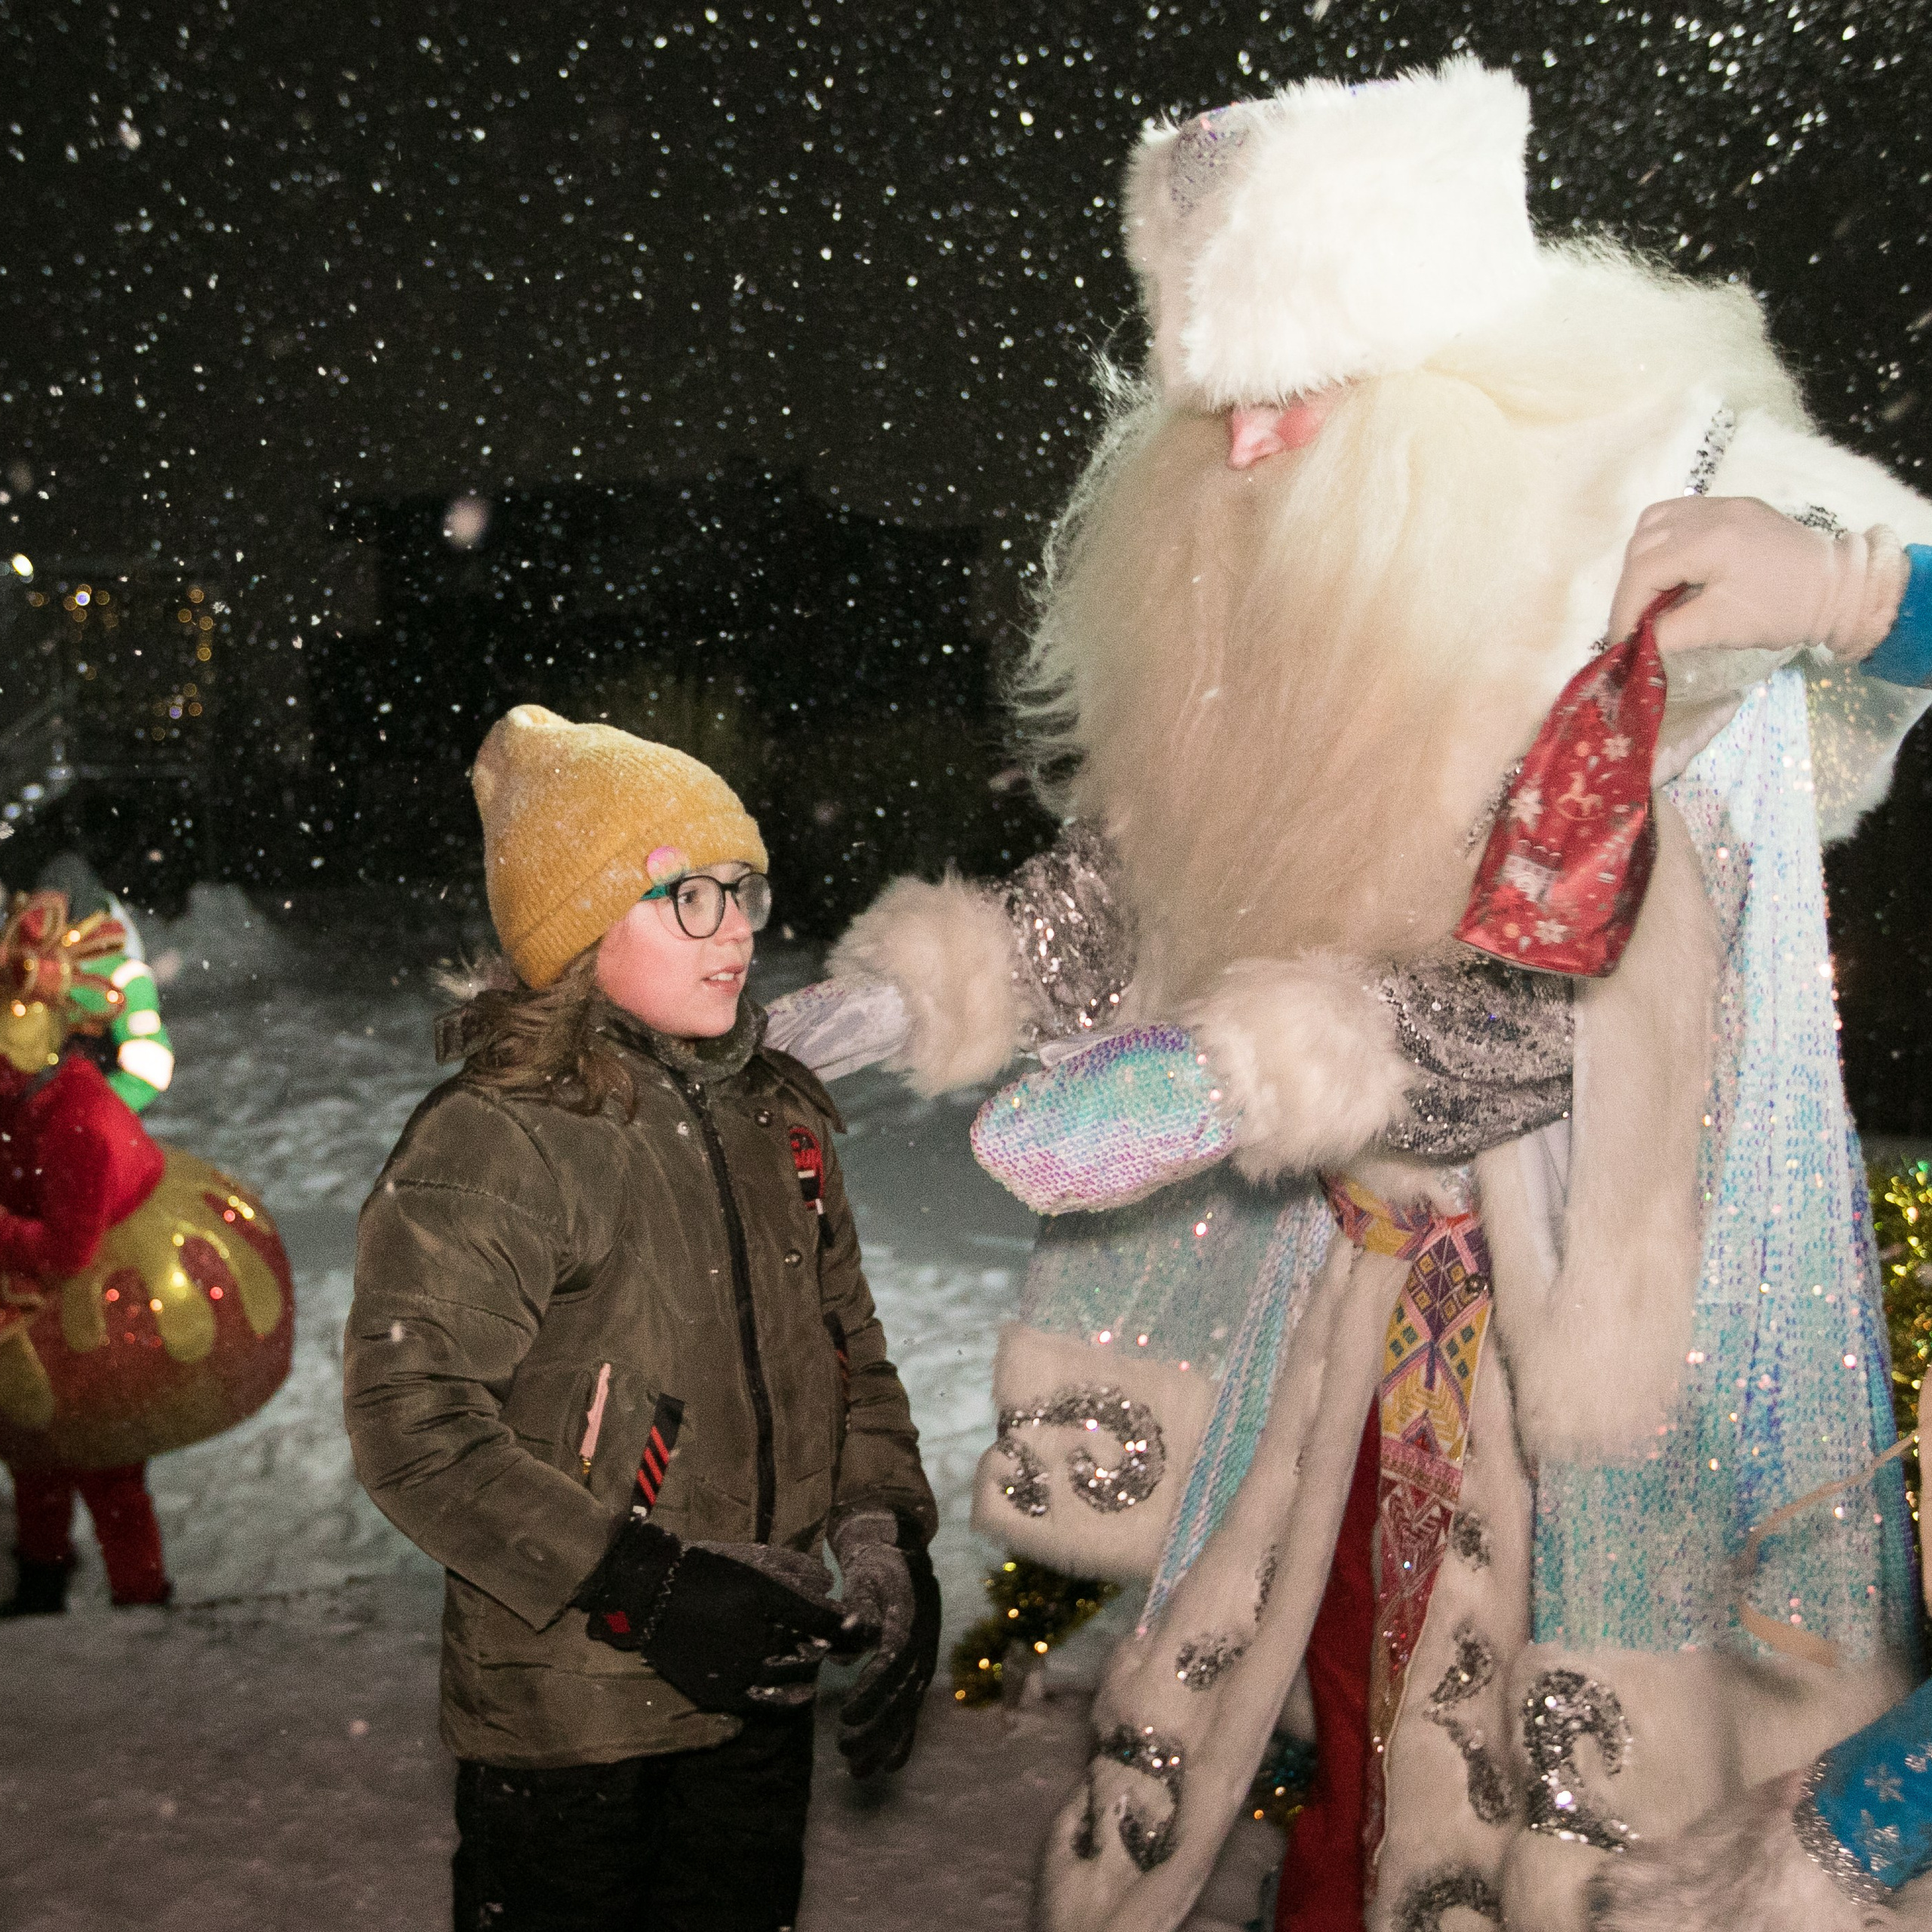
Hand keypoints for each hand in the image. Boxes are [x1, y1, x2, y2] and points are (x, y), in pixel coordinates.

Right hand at [578, 1518, 856, 1713]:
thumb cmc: (708, 1569)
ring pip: (791, 1673)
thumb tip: (830, 1581)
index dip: (850, 1626)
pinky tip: (803, 1691)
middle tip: (833, 1643)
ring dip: (807, 1666)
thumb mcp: (754, 1560)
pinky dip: (789, 1697)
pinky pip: (766, 1701)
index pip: (824, 1618)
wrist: (652, 1592)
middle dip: (827, 1646)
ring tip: (810, 1656)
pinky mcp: (720, 1690)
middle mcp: (755, 1634)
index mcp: (766, 1595)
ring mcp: (737, 1666)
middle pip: (811, 1648)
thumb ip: (796, 1571)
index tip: (864, 1630)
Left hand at [830, 1511, 942, 1778]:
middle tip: (845, 1752)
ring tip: (858, 1770)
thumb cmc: (876, 1565)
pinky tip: (889, 1765)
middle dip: (875, 1728)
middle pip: (900, 1695)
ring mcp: (923, 1661)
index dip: (871, 1691)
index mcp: (908, 1621)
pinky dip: (902, 1738)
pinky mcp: (918, 1670)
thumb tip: (851, 1629)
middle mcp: (921, 1646)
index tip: (846, 1716)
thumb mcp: (866, 1576)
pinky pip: (912, 1708)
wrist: (904, 1555)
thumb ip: (859, 1604)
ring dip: (884, 1742)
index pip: (891, 1663)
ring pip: (906, 1709)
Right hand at [1605, 496, 1906, 660]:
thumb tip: (1635, 643)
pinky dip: (1662, 542)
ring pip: (1653, 523)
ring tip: (1652, 593)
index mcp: (1708, 540)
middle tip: (1635, 622)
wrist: (1840, 587)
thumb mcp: (1722, 628)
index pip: (1643, 570)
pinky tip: (1673, 568)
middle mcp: (1710, 512)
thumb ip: (1670, 633)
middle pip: (1642, 544)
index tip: (1622, 641)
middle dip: (1631, 587)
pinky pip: (1678, 515)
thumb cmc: (1785, 610)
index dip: (1624, 609)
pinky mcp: (1732, 508)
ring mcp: (1721, 504)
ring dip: (1642, 560)